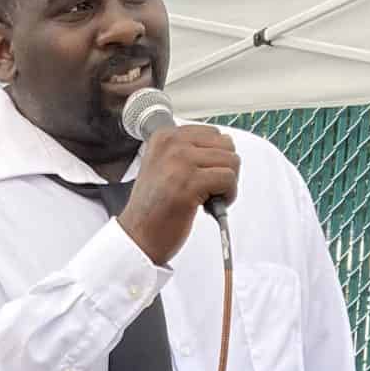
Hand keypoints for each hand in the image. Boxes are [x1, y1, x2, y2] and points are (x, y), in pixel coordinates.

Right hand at [116, 124, 239, 265]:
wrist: (138, 238)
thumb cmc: (153, 209)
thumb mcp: (163, 166)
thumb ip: (189, 151)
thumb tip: (224, 146)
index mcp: (165, 136)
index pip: (214, 133)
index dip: (215, 158)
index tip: (202, 176)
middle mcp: (172, 144)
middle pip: (226, 145)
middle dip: (224, 169)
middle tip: (208, 189)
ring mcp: (180, 162)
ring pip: (231, 161)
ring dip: (227, 184)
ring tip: (208, 198)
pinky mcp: (190, 183)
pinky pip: (229, 179)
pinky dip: (228, 196)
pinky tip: (209, 206)